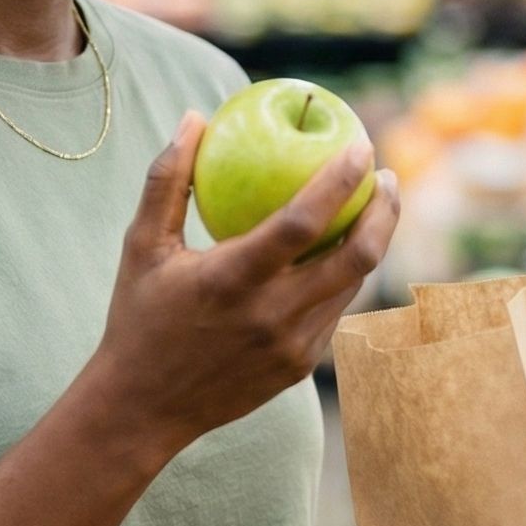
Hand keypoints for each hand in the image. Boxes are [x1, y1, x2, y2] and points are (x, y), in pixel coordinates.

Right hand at [90, 113, 399, 459]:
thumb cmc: (137, 318)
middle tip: (387, 175)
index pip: (305, 221)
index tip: (359, 145)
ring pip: (353, 285)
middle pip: (357, 256)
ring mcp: (292, 347)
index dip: (341, 179)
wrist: (142, 408)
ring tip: (374, 206)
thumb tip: (194, 117)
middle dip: (385, 209)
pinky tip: (342, 252)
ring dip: (373, 241)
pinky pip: (334, 312)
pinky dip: (344, 277)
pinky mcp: (300, 368)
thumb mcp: (141, 246)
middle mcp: (271, 316)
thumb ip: (168, 179)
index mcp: (232, 280)